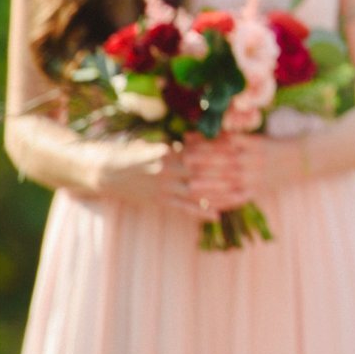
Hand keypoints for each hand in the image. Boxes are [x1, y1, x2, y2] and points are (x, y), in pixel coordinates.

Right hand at [91, 137, 232, 219]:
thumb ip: (180, 145)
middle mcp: (168, 169)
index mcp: (169, 152)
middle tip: (248, 172)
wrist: (106, 172)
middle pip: (203, 171)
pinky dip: (200, 212)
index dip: (222, 152)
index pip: (201, 150)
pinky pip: (183, 208)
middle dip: (226, 172)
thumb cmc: (135, 155)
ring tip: (240, 195)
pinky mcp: (159, 201)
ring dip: (219, 193)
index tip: (241, 151)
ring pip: (197, 190)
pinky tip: (216, 216)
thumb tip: (202, 137)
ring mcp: (164, 187)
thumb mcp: (157, 145)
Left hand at [181, 133, 274, 208]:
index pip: (225, 143)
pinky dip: (221, 202)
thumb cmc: (274, 146)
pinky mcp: (256, 192)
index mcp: (253, 145)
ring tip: (190, 185)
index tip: (188, 143)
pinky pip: (236, 199)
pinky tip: (207, 203)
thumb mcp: (257, 138)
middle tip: (183, 162)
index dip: (205, 144)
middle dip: (202, 163)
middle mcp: (253, 161)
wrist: (301, 161)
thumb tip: (207, 133)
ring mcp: (254, 178)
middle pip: (223, 162)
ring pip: (228, 183)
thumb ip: (232, 138)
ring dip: (207, 185)